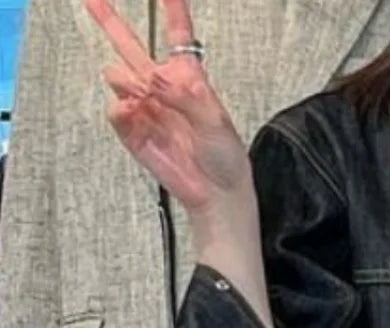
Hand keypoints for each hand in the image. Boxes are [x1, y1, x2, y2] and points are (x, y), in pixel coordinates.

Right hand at [85, 0, 251, 214]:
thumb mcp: (215, 120)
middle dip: (110, 21)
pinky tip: (132, 111)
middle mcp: (163, 89)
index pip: (177, 35)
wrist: (217, 192)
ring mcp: (146, 110)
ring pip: (120, 78)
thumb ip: (185, 96)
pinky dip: (122, 110)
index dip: (172, 8)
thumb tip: (153, 79)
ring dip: (127, 82)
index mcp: (188, 78)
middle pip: (131, 47)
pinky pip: (118, 113)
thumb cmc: (225, 155)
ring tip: (144, 98)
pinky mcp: (135, 134)